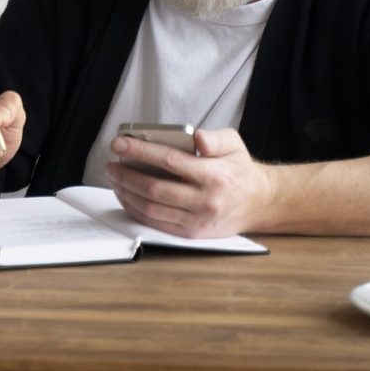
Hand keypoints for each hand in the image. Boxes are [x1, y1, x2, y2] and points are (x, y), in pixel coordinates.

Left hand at [106, 127, 275, 237]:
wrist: (258, 203)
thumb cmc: (239, 170)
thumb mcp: (234, 144)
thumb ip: (215, 138)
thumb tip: (197, 137)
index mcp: (214, 175)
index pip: (169, 161)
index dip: (140, 151)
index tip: (119, 143)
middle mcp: (205, 200)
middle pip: (155, 188)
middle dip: (126, 175)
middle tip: (110, 164)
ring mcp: (197, 220)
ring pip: (151, 208)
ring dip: (126, 192)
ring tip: (115, 178)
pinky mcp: (191, 233)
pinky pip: (155, 223)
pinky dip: (135, 209)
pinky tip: (126, 196)